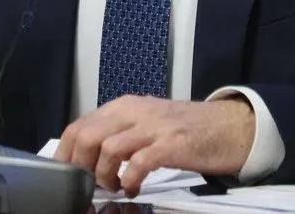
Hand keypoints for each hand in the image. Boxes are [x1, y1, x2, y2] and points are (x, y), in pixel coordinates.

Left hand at [53, 95, 254, 196]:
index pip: (80, 125)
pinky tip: (134, 188)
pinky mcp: (172, 144)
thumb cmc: (187, 128)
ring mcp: (154, 127)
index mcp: (125, 106)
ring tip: (114, 186)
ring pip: (108, 148)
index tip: (65, 175)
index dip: (66, 153)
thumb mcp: (146, 121)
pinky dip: (130, 181)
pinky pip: (139, 163)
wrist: (229, 126)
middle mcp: (136, 112)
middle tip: (89, 184)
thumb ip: (118, 132)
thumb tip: (86, 157)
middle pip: (88, 135)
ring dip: (104, 176)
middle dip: (81, 166)